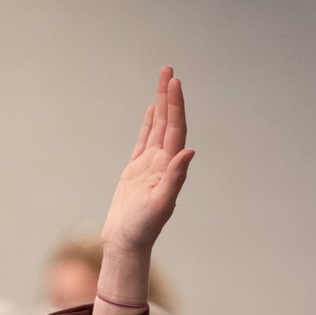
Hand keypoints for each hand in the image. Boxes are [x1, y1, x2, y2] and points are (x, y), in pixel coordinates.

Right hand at [101, 66, 193, 258]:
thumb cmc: (142, 229)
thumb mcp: (159, 205)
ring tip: (164, 79)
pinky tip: (152, 111)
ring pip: (157, 129)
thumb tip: (189, 152)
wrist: (126, 244)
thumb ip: (175, 179)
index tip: (175, 83)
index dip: (177, 107)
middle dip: (170, 97)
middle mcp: (163, 165)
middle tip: (168, 69)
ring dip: (162, 105)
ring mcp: (150, 168)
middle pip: (169, 124)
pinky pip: (144, 142)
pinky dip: (149, 125)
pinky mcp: (136, 172)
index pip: (176, 131)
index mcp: (170, 170)